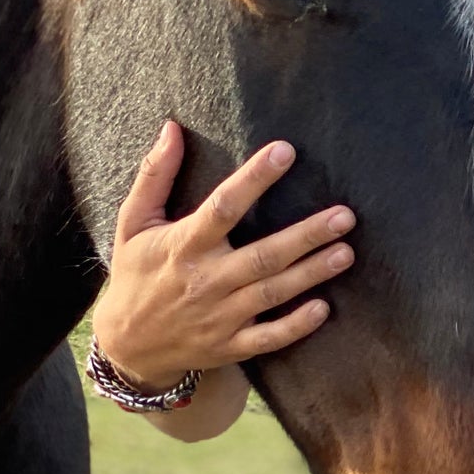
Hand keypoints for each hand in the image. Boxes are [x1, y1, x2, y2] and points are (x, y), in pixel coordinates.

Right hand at [91, 121, 355, 389]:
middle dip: (306, 236)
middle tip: (345, 216)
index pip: (223, 206)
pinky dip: (295, 325)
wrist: (128, 345)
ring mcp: (220, 316)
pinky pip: (268, 337)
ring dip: (311, 274)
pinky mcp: (229, 345)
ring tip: (346, 252)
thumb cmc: (135, 274)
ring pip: (272, 293)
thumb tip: (172, 127)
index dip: (254, 178)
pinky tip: (323, 308)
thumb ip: (154, 176)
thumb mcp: (132, 222)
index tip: (285, 151)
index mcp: (184, 245)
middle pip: (263, 255)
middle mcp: (206, 280)